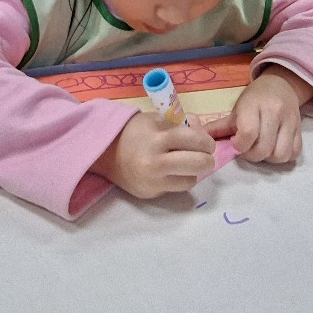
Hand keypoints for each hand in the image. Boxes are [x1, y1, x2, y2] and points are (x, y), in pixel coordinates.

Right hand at [93, 112, 215, 198]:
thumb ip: (182, 123)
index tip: (207, 143)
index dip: (206, 141)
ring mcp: (153, 181)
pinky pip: (175, 188)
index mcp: (158, 139)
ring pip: (190, 180)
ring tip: (185, 164)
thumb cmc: (134, 132)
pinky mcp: (150, 193)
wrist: (105, 153)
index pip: (195, 140)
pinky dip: (178, 179)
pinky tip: (171, 172)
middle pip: (198, 164)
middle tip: (205, 156)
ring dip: (193, 172)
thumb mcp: (157, 119)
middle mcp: (156, 162)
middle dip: (207, 159)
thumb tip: (202, 130)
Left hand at [206, 65, 305, 162]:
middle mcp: (275, 112)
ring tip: (261, 150)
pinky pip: (295, 153)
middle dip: (252, 155)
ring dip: (269, 158)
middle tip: (247, 149)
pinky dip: (283, 157)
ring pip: (280, 154)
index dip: (240, 145)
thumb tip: (199, 139)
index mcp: (254, 105)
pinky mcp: (301, 129)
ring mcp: (290, 121)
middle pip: (264, 148)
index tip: (237, 143)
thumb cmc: (255, 98)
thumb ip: (219, 126)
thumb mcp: (237, 108)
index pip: (248, 133)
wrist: (281, 84)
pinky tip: (274, 149)